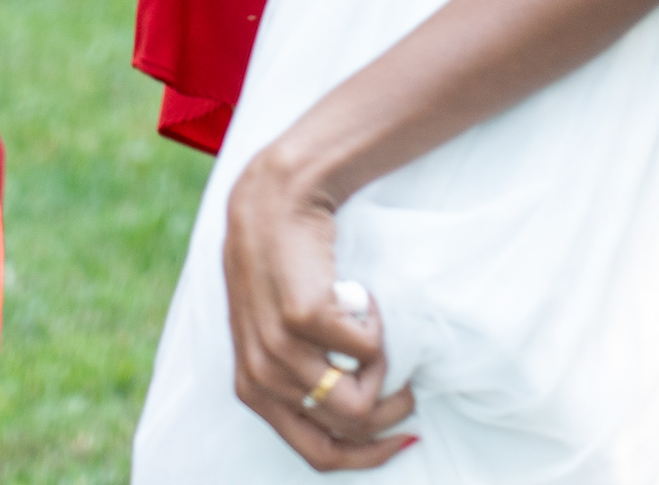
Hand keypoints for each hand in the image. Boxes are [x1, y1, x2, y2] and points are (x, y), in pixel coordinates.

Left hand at [224, 150, 415, 468]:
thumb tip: (358, 420)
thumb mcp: (275, 334)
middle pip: (347, 430)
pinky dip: (378, 325)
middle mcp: (261, 377)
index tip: (404, 438)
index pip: (319, 454)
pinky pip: (368, 350)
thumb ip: (300, 377)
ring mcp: (280, 349)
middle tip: (406, 384)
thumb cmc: (284, 269)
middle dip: (390, 414)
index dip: (368, 456)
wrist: (275, 203)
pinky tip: (363, 298)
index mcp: (253, 389)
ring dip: (386, 368)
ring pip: (359, 401)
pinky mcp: (303, 318)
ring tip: (379, 333)